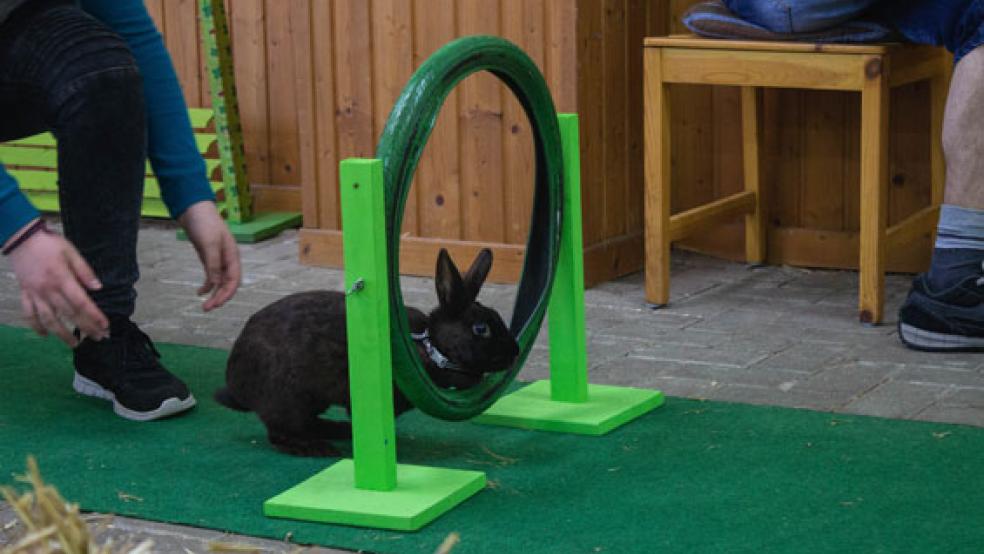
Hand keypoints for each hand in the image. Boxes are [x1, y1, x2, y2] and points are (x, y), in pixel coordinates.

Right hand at [8, 223, 108, 346]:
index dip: (94, 316)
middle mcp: (48, 290)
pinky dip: (36, 326)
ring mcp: (35, 294)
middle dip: (85, 328)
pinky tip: (44, 335)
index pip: (81, 302)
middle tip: (98, 338)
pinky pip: (29, 314)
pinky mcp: (25, 294)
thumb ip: (84, 271)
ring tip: (74, 344)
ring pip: (48, 319)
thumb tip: (98, 288)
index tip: (105, 326)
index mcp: (62, 279)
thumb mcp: (71, 252)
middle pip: (69, 314)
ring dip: (62, 334)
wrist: (21, 238)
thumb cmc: (49, 244)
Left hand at [178, 201, 240, 310]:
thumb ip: (213, 265)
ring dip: (213, 294)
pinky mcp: (208, 257)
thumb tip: (214, 284)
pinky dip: (206, 285)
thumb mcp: (209, 244)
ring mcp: (218, 259)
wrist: (193, 209)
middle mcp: (227, 259)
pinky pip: (210, 276)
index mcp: (232, 256)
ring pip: (219, 282)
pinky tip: (199, 292)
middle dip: (219, 297)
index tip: (216, 304)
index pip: (234, 280)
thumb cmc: (205, 224)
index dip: (227, 294)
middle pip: (227, 284)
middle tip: (206, 309)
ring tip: (204, 305)